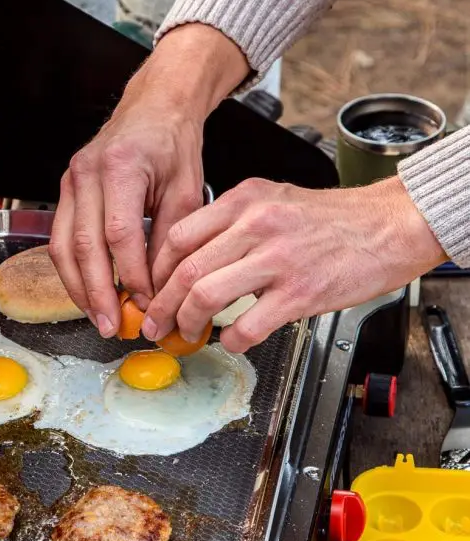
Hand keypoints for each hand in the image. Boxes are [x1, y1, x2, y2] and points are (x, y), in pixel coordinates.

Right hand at [49, 25, 248, 336]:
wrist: (153, 105)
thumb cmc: (173, 143)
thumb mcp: (187, 187)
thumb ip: (172, 237)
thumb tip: (161, 287)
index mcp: (122, 166)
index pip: (121, 234)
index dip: (131, 275)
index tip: (147, 304)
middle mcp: (87, 172)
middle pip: (84, 245)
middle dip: (98, 292)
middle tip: (112, 327)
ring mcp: (70, 180)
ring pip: (64, 246)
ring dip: (79, 288)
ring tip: (98, 318)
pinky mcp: (65, 190)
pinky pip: (61, 237)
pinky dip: (72, 270)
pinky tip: (88, 293)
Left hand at [141, 175, 444, 352]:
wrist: (389, 225)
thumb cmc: (334, 219)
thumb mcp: (275, 199)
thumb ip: (234, 222)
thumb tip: (195, 257)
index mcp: (245, 200)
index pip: (178, 236)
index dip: (157, 271)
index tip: (152, 290)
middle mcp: (256, 225)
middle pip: (185, 269)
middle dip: (162, 304)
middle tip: (156, 323)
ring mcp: (278, 259)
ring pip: (206, 295)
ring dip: (188, 322)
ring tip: (186, 334)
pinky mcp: (300, 292)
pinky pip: (248, 325)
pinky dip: (231, 340)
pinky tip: (232, 341)